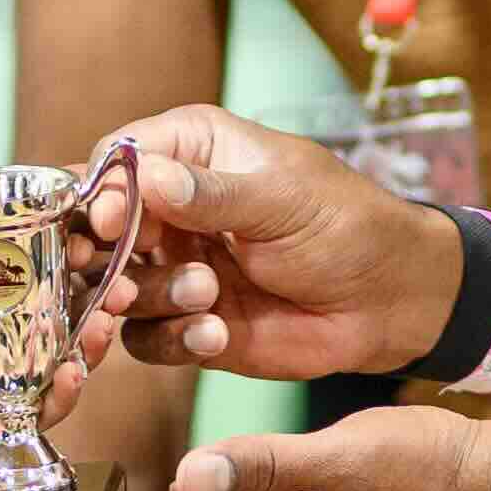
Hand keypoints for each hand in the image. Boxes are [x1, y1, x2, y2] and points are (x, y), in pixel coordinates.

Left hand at [0, 230, 114, 490]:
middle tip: (114, 280)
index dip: (56, 262)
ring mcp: (2, 392)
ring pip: (61, 364)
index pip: (23, 283)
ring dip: (88, 344)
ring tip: (103, 320)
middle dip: (93, 301)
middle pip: (57, 323)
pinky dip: (61, 393)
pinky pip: (41, 412)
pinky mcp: (0, 430)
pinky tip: (71, 373)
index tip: (79, 237)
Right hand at [126, 105, 466, 387]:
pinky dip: (174, 338)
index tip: (112, 222)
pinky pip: (149, 338)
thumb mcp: (282, 196)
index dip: (102, 193)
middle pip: (98, 230)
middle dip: (105, 258)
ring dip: (152, 297)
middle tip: (122, 279)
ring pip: (116, 289)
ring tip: (206, 296)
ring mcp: (177, 267)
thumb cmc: (348, 225)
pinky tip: (217, 333)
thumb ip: (210, 193)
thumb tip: (146, 178)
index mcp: (191, 151)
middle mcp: (173, 208)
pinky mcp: (190, 322)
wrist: (391, 300)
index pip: (115, 161)